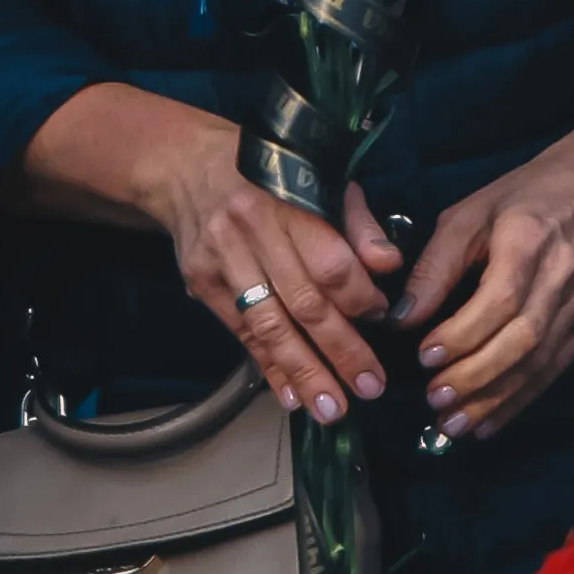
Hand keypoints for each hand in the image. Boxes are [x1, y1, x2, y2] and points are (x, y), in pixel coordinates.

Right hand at [17, 84, 403, 424]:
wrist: (183, 164)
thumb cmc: (267, 171)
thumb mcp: (318, 176)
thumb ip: (357, 223)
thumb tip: (389, 265)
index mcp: (288, 199)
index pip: (329, 261)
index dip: (359, 297)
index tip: (383, 322)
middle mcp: (252, 231)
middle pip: (303, 302)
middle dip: (341, 350)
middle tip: (370, 388)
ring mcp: (222, 260)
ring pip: (270, 325)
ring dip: (304, 371)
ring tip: (332, 408)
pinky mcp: (200, 283)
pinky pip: (241, 333)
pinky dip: (268, 366)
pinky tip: (292, 395)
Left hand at [394, 144, 573, 442]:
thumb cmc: (525, 196)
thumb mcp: (471, 212)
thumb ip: (437, 264)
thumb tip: (404, 318)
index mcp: (529, 241)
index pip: (500, 299)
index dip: (462, 333)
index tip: (424, 356)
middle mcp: (562, 278)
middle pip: (521, 339)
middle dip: (475, 376)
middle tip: (434, 399)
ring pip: (537, 364)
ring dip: (493, 399)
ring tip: (453, 423)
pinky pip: (551, 372)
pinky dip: (518, 401)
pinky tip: (487, 422)